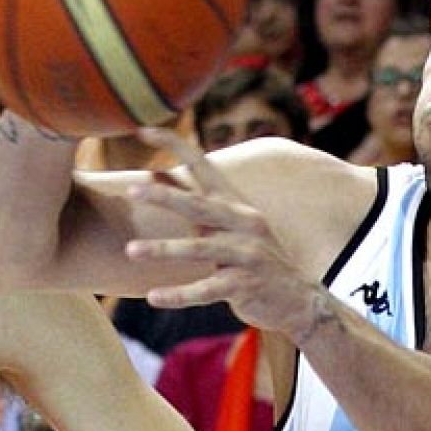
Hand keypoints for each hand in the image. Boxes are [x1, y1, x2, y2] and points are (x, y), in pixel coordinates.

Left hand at [123, 128, 324, 340]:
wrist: (299, 299)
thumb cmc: (251, 259)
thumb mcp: (227, 227)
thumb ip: (196, 205)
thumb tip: (153, 177)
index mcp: (234, 204)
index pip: (202, 165)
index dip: (174, 146)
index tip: (142, 131)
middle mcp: (243, 222)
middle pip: (199, 205)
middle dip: (164, 197)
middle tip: (131, 189)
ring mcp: (247, 253)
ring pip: (200, 249)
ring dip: (164, 249)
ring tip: (131, 251)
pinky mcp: (247, 284)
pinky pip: (207, 290)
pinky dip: (179, 295)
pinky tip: (154, 298)